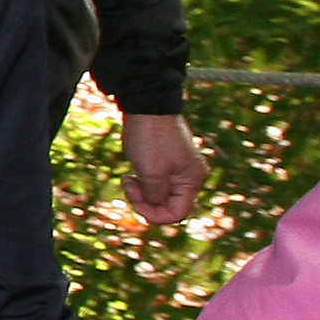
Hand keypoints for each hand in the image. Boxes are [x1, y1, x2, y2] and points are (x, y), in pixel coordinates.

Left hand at [121, 112, 205, 227]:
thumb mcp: (152, 173)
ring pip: (159, 193)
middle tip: (129, 186)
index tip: (136, 203)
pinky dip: (142, 182)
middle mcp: (189, 176)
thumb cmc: (151, 138)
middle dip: (146, 201)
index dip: (155, 215)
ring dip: (141, 192)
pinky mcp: (166, 160)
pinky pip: (155, 181)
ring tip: (128, 179)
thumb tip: (157, 206)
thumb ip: (156, 196)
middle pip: (168, 204)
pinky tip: (131, 173)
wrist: (147, 105)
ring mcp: (178, 167)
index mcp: (192, 180)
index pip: (178, 213)